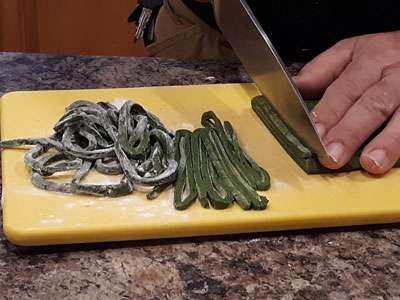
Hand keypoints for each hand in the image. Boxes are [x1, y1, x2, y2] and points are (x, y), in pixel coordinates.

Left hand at [293, 31, 399, 174]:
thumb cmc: (386, 54)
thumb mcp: (353, 51)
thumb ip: (323, 69)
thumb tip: (294, 86)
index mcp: (371, 60)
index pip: (345, 88)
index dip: (329, 111)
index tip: (315, 131)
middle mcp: (395, 76)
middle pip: (372, 105)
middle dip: (350, 132)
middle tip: (332, 155)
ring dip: (387, 141)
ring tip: (372, 163)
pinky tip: (394, 160)